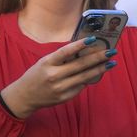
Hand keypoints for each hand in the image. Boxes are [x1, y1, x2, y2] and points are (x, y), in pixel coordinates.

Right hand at [0, 37, 115, 118]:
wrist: (25, 96)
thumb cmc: (36, 75)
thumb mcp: (44, 63)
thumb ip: (61, 58)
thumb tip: (83, 50)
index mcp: (47, 63)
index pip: (65, 52)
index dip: (80, 45)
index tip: (93, 39)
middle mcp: (53, 75)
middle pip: (80, 65)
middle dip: (98, 57)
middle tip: (111, 51)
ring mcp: (60, 88)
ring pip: (84, 76)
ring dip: (99, 69)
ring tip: (111, 63)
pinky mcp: (65, 97)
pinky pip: (80, 86)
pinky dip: (89, 79)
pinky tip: (96, 73)